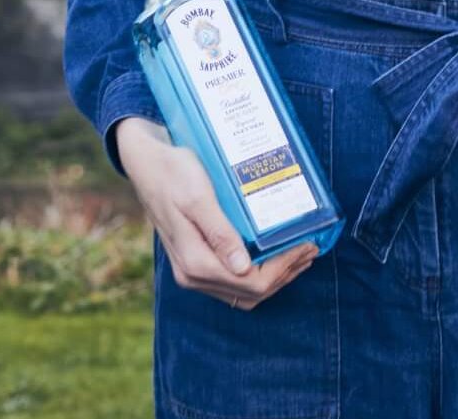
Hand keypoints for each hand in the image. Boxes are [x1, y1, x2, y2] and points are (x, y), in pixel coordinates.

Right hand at [114, 117, 318, 307]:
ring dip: (273, 276)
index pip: (249, 283)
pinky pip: (231, 279)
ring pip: (241, 290)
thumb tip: (243, 268)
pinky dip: (257, 272)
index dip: (283, 269)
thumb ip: (220, 234)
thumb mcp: (198, 198)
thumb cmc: (173, 173)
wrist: (147, 163)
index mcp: (194, 261)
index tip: (306, 246)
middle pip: (249, 292)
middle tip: (310, 249)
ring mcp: (192, 270)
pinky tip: (271, 252)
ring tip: (298, 253)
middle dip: (284, 274)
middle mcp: (192, 274)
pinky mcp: (195, 259)